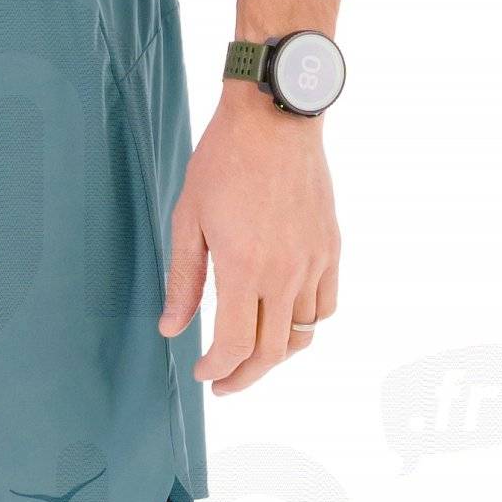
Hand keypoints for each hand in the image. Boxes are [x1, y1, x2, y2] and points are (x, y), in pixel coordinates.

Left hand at [159, 85, 339, 394]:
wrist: (275, 117)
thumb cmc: (224, 162)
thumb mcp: (188, 220)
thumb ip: (183, 281)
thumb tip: (172, 329)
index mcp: (244, 269)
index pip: (235, 346)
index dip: (217, 369)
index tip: (203, 373)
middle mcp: (285, 272)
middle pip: (270, 352)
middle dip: (244, 377)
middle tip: (223, 384)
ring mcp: (313, 261)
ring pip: (302, 334)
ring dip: (275, 355)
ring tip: (252, 356)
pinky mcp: (330, 247)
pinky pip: (325, 306)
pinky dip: (307, 325)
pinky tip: (286, 323)